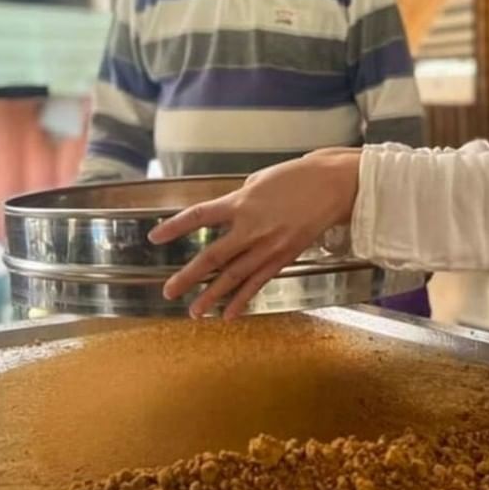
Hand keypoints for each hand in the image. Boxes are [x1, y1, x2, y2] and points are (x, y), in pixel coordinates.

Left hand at [148, 147, 362, 318]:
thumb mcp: (259, 180)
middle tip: (169, 292)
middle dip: (189, 276)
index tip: (155, 237)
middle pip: (213, 257)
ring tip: (194, 312)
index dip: (175, 227)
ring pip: (234, 276)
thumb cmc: (297, 176)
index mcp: (241, 203)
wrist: (333, 186)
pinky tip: (229, 313)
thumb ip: (240, 200)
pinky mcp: (284, 257)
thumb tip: (228, 214)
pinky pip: (258, 282)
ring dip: (212, 296)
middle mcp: (251, 228)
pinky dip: (243, 299)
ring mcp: (268, 246)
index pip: (199, 216)